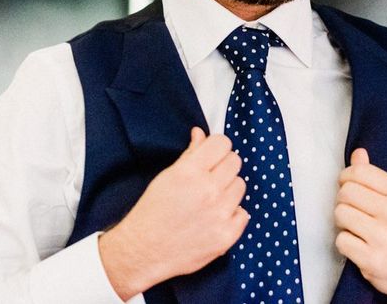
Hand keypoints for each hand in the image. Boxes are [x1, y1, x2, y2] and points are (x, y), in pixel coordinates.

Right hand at [99, 127, 248, 299]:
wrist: (142, 251)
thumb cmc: (151, 212)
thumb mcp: (167, 176)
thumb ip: (189, 153)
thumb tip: (200, 134)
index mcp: (190, 172)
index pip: (222, 143)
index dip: (217, 147)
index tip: (212, 154)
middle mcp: (208, 191)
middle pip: (235, 161)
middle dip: (223, 165)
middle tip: (211, 177)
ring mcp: (219, 214)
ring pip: (240, 185)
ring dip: (228, 189)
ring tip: (210, 199)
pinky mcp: (226, 235)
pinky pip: (243, 212)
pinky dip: (232, 214)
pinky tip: (216, 216)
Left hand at [335, 148, 386, 302]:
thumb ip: (375, 177)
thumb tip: (358, 153)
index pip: (360, 172)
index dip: (346, 176)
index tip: (347, 185)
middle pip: (346, 192)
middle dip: (343, 200)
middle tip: (352, 209)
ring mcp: (382, 237)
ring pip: (340, 214)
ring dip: (342, 222)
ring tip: (355, 227)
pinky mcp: (372, 260)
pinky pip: (341, 240)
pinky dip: (345, 243)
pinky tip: (358, 245)